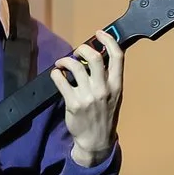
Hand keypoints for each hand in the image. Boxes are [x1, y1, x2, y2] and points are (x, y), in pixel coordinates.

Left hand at [53, 32, 123, 166]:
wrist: (96, 141)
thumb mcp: (114, 96)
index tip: (99, 33)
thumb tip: (95, 57)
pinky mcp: (73, 103)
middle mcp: (104, 89)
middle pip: (94, 57)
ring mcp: (88, 96)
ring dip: (65, 60)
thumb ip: (108, 78)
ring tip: (62, 63)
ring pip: (75, 67)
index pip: (117, 56)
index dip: (108, 40)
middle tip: (77, 50)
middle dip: (82, 48)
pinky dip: (56, 74)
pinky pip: (61, 81)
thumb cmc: (105, 116)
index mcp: (117, 85)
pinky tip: (57, 74)